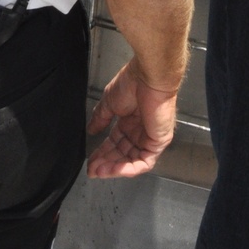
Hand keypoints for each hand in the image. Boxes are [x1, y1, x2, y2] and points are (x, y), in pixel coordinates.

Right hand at [86, 57, 177, 178]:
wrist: (148, 78)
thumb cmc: (132, 82)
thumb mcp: (109, 102)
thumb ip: (100, 118)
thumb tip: (91, 130)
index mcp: (130, 120)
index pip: (115, 143)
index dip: (102, 152)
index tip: (90, 160)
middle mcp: (140, 131)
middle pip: (122, 154)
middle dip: (106, 163)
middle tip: (92, 169)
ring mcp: (150, 138)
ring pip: (131, 161)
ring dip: (114, 168)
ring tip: (98, 171)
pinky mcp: (158, 143)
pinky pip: (143, 162)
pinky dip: (127, 169)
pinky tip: (113, 170)